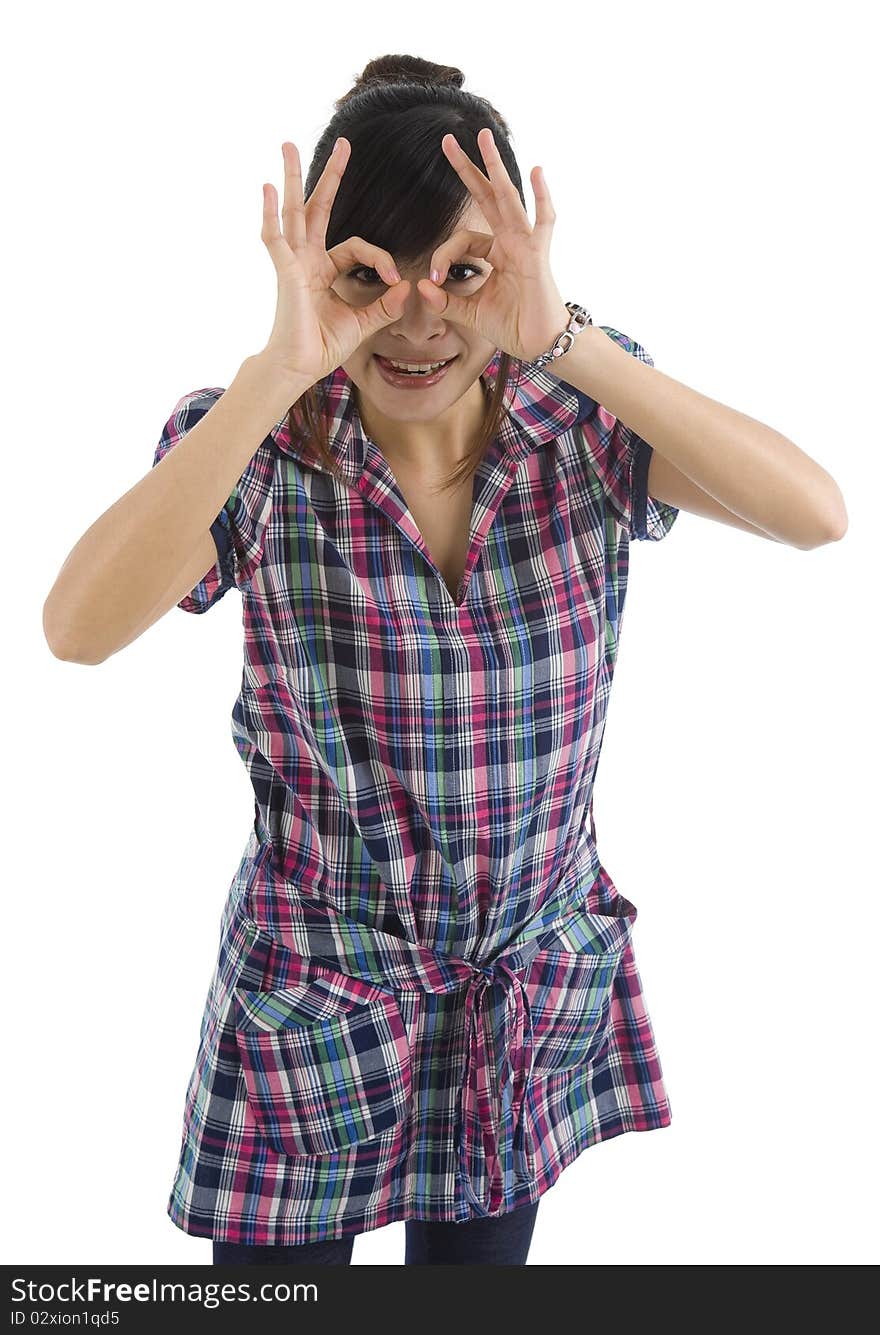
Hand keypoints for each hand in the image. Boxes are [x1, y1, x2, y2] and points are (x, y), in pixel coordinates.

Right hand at [258, 139, 411, 386]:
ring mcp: (292, 263)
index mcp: (324, 270)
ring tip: (287, 144)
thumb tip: (407, 287)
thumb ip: (384, 305)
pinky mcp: (284, 272)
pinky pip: (274, 238)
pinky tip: (266, 187)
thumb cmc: (323, 346)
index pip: (356, 246)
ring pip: (293, 211)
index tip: (393, 278)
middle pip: (317, 208)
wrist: (301, 368)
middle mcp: (306, 260)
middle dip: (330, 176)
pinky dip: (270, 214)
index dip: (379, 257)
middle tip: (343, 144)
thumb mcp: (363, 323)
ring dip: (291, 177)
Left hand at [415, 128, 570, 363]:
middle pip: (486, 197)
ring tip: (483, 136)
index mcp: (495, 252)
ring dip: (495, 166)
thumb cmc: (511, 327)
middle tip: (448, 140)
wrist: (538, 345)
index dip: (444, 255)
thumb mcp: (470, 314)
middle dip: (468, 169)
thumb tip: (421, 286)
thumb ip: (445, 301)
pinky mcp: (539, 255)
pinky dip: (542, 197)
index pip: (462, 239)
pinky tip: (537, 170)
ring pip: (508, 198)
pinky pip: (543, 221)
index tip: (434, 278)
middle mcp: (510, 241)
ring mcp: (526, 244)